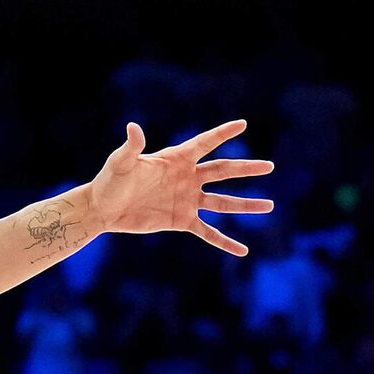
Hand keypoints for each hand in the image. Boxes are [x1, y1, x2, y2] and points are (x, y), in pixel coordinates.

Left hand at [81, 121, 273, 257]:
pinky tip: (242, 250)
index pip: (205, 143)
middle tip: (269, 166)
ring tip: (269, 206)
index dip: (222, 133)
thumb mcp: (121, 163)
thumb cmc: (110, 181)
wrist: (104, 209)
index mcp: (176, 160)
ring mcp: (187, 200)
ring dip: (246, 204)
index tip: (242, 123)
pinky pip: (208, 232)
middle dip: (246, 169)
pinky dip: (225, 241)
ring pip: (223, 202)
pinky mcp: (182, 221)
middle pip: (223, 171)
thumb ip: (131, 147)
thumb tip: (134, 128)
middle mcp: (187, 178)